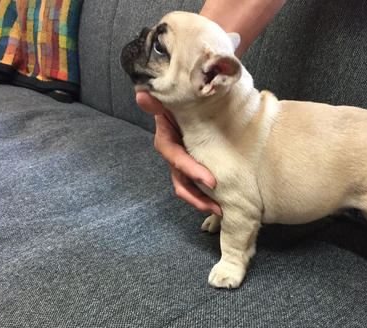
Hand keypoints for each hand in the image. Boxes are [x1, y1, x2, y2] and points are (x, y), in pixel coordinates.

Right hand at [136, 91, 221, 215]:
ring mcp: (183, 161)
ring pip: (188, 186)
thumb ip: (155, 99)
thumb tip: (142, 96)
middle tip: (217, 206)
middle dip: (197, 197)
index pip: (175, 158)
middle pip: (180, 181)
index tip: (210, 181)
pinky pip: (198, 181)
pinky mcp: (195, 162)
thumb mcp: (167, 97)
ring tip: (221, 209)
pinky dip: (208, 192)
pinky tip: (223, 199)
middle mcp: (173, 154)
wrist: (185, 99)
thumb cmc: (177, 98)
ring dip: (203, 200)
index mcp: (166, 139)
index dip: (190, 170)